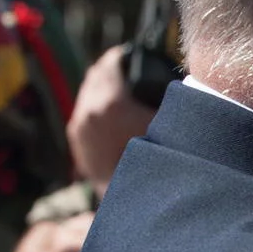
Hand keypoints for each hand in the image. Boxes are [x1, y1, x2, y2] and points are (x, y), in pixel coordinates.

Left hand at [68, 45, 155, 184]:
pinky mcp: (76, 139)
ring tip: (119, 87)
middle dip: (111, 69)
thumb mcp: (165, 123)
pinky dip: (94, 105)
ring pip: (87, 92)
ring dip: (101, 87)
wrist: (130, 198)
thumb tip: (176, 78)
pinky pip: (83, 111)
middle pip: (96, 73)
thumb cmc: (154, 160)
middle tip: (127, 67)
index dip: (123, 55)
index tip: (132, 54)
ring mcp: (79, 125)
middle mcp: (89, 111)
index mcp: (110, 103)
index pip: (111, 62)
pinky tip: (108, 109)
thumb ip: (167, 99)